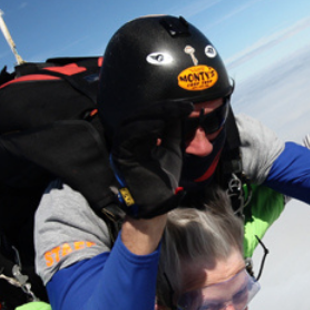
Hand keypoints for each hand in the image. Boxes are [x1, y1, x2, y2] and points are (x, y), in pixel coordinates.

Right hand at [110, 101, 192, 217]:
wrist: (157, 203)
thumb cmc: (163, 178)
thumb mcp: (173, 148)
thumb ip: (175, 130)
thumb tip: (183, 109)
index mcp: (142, 135)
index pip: (153, 114)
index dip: (170, 107)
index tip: (189, 106)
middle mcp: (130, 137)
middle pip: (142, 114)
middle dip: (164, 108)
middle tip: (183, 107)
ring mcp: (123, 145)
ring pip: (133, 121)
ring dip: (153, 115)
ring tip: (171, 114)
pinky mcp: (120, 155)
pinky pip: (127, 137)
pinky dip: (142, 128)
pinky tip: (158, 126)